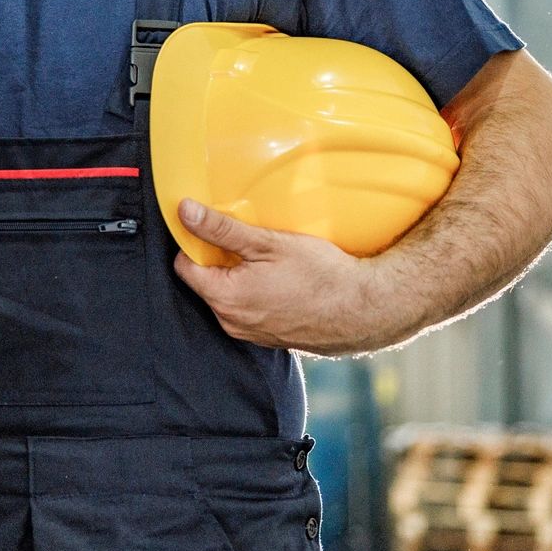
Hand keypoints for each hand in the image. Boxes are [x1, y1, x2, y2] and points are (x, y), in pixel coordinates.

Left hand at [172, 200, 403, 356]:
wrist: (366, 310)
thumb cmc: (321, 275)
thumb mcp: (267, 243)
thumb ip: (221, 228)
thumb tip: (185, 211)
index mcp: (225, 298)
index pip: (185, 266)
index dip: (196, 243)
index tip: (214, 229)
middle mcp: (232, 322)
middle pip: (206, 282)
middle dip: (220, 261)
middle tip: (249, 244)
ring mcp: (251, 334)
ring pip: (229, 297)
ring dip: (240, 278)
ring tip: (269, 263)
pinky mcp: (270, 338)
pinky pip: (250, 312)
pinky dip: (257, 295)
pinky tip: (281, 282)